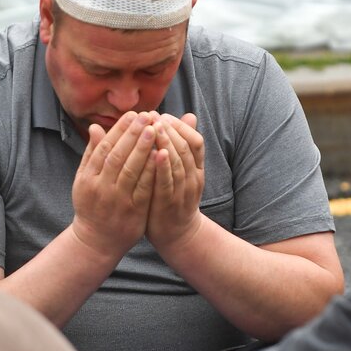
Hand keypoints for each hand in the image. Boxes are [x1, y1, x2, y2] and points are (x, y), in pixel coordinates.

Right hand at [71, 112, 156, 257]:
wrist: (96, 241)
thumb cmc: (91, 205)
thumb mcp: (84, 180)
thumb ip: (92, 154)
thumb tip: (96, 127)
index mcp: (88, 178)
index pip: (104, 148)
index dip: (119, 130)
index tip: (133, 115)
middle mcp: (101, 188)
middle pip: (118, 156)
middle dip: (133, 134)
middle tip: (147, 116)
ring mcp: (117, 201)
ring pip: (131, 171)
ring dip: (144, 149)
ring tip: (155, 129)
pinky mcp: (133, 212)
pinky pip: (144, 188)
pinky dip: (152, 171)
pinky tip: (161, 156)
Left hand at [146, 113, 205, 250]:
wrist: (177, 235)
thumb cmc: (174, 197)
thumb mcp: (182, 171)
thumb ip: (183, 146)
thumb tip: (189, 115)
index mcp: (197, 168)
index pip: (195, 140)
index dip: (180, 126)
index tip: (162, 115)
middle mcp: (193, 177)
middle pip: (186, 147)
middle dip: (170, 129)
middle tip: (153, 116)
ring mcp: (183, 191)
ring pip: (179, 162)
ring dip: (167, 143)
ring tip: (154, 127)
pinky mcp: (170, 203)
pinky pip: (169, 182)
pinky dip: (164, 167)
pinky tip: (157, 153)